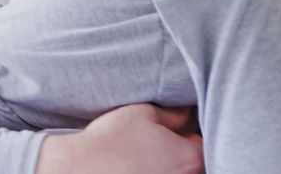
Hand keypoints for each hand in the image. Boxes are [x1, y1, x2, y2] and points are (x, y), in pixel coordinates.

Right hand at [36, 104, 203, 173]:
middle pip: (194, 164)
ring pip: (178, 173)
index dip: (190, 133)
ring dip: (167, 166)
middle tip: (156, 144)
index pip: (204, 143)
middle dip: (181, 152)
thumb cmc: (110, 140)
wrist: (77, 169)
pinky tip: (135, 168)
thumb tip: (188, 113)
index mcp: (189, 157)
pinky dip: (154, 173)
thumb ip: (174, 113)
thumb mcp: (144, 113)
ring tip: (144, 157)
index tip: (174, 131)